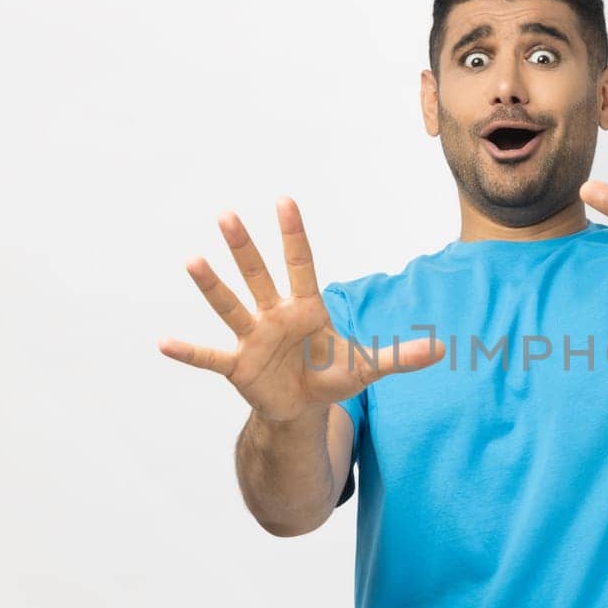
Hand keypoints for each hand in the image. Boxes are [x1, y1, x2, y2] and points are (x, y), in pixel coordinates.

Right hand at [158, 198, 443, 421]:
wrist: (303, 407)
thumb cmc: (331, 376)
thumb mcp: (368, 368)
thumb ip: (400, 356)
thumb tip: (444, 349)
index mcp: (306, 308)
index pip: (301, 264)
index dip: (294, 234)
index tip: (285, 200)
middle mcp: (274, 315)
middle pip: (258, 275)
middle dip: (245, 248)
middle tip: (227, 214)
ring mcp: (253, 338)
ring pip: (231, 306)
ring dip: (212, 286)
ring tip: (192, 260)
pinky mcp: (237, 366)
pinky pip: (209, 356)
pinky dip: (188, 351)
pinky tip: (163, 342)